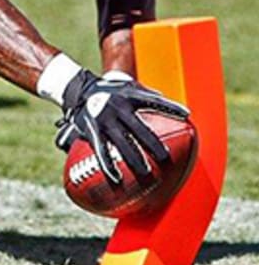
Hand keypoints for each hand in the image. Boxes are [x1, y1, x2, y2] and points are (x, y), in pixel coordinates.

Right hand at [54, 70, 188, 183]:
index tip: (186, 114)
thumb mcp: (126, 86)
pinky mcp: (92, 130)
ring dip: (134, 158)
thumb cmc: (108, 89)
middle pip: (139, 129)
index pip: (153, 101)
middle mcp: (117, 108)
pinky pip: (101, 150)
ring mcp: (104, 120)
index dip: (170, 107)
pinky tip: (116, 177)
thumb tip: (171, 103)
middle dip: (153, 144)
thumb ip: (146, 93)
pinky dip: (108, 165)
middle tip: (165, 158)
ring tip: (145, 172)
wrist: (78, 88)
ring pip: (122, 143)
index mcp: (129, 96)